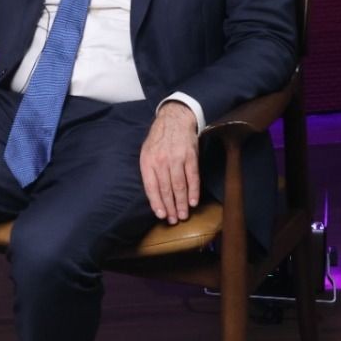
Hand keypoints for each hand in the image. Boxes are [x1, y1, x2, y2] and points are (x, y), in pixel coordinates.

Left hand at [139, 102, 199, 223]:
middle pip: (166, 189)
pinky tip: (193, 202)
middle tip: (174, 220)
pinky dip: (193, 191)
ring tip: (184, 215)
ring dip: (182, 203)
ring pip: (179, 185)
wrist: (174, 119)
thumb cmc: (158, 139)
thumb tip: (153, 194)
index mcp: (147, 161)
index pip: (151, 187)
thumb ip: (149, 171)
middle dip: (170, 207)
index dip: (156, 202)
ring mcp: (176, 159)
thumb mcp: (146, 152)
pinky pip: (192, 177)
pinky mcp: (190, 156)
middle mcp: (161, 161)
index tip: (161, 215)